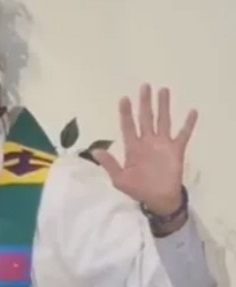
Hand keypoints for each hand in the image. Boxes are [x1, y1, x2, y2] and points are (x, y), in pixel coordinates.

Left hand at [92, 84, 196, 215]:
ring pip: (163, 121)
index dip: (126, 113)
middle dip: (145, 103)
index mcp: (132, 148)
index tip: (124, 99)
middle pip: (145, 118)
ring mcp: (162, 145)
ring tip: (164, 90)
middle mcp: (147, 142)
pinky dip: (188, 124)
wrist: (158, 199)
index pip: (128, 126)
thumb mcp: (119, 179)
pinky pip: (183, 135)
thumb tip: (95, 151)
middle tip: (145, 86)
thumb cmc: (137, 189)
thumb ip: (109, 164)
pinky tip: (192, 111)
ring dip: (163, 106)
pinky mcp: (176, 150)